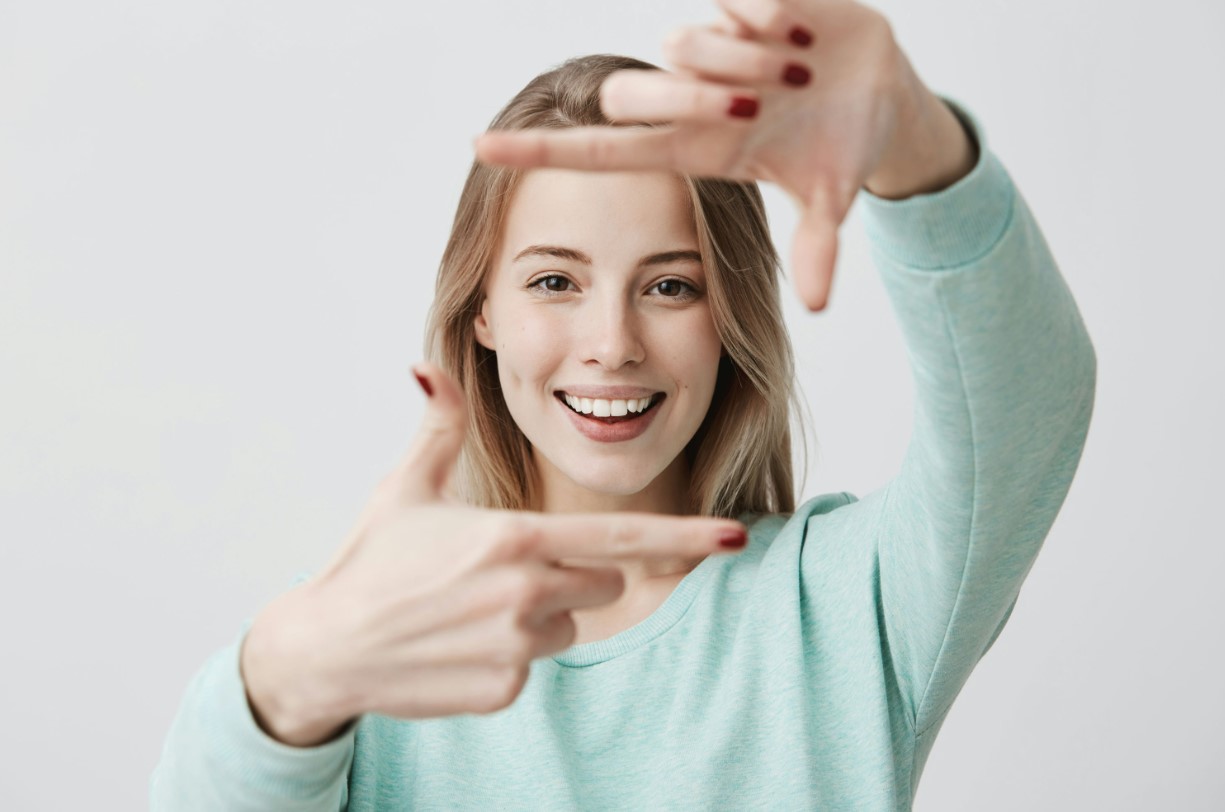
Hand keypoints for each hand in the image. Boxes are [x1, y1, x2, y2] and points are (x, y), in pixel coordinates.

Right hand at [239, 362, 748, 746]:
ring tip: (475, 606)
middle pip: (603, 581)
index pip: (622, 537)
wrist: (327, 647)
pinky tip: (461, 642)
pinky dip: (511, 654)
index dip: (684, 537)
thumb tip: (428, 365)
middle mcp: (526, 593)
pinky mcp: (505, 689)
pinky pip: (536, 665)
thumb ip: (438, 425)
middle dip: (574, 571)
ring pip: (571, 623)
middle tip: (508, 567)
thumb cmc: (370, 560)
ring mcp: (517, 647)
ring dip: (541, 614)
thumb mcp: (407, 486)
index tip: (733, 535)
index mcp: (515, 537)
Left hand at [473, 0, 924, 310]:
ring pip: (681, 44)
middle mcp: (691, 96)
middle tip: (759, 101)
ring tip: (799, 69)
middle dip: (687, 95)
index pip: (600, 151)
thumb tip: (818, 308)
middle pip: (629, 95)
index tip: (478, 149)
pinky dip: (769, 14)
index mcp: (696, 147)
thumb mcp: (831, 197)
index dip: (541, 151)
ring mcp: (713, 47)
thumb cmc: (841, 149)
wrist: (885, 92)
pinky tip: (802, 32)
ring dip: (744, 59)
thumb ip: (819, 244)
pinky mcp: (746, 3)